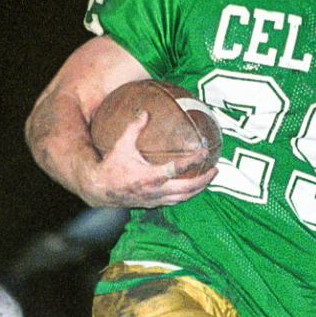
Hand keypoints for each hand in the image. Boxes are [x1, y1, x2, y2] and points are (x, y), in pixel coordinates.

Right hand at [83, 111, 217, 207]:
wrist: (100, 190)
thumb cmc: (111, 166)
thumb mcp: (121, 144)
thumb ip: (134, 127)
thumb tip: (145, 111)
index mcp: (150, 176)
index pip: (177, 168)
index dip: (193, 160)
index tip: (204, 151)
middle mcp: (155, 191)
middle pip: (188, 189)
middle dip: (204, 180)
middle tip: (216, 169)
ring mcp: (155, 200)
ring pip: (184, 198)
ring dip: (198, 189)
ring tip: (208, 178)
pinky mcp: (153, 204)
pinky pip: (175, 201)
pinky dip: (186, 194)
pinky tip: (192, 187)